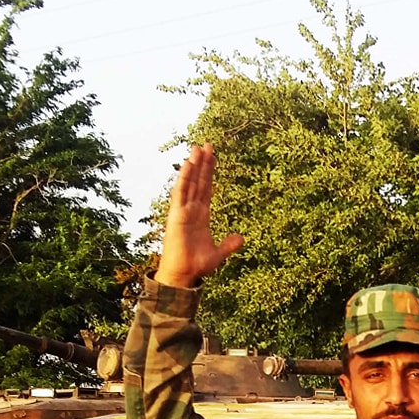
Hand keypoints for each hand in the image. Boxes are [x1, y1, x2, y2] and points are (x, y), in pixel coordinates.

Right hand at [156, 145, 245, 286]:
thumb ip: (229, 244)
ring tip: (198, 147)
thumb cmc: (197, 265)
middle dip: (203, 163)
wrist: (184, 274)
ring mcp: (183, 210)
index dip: (209, 173)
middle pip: (199, 181)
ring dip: (193, 165)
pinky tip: (188, 164)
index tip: (213, 158)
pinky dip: (184, 178)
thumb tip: (241, 238)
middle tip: (207, 145)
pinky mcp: (176, 215)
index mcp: (201, 216)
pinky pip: (180, 193)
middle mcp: (191, 210)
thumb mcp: (218, 253)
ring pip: (189, 183)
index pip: (206, 189)